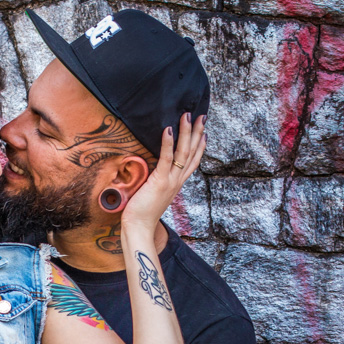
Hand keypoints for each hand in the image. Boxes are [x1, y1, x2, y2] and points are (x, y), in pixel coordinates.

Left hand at [120, 113, 206, 233]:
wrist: (140, 227)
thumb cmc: (142, 212)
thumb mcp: (153, 193)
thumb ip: (157, 181)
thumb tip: (152, 172)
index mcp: (177, 183)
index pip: (192, 161)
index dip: (200, 146)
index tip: (204, 132)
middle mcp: (178, 181)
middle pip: (192, 153)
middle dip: (197, 133)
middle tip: (202, 116)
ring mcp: (171, 181)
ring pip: (183, 152)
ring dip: (186, 132)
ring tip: (187, 116)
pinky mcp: (160, 181)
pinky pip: (167, 159)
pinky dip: (168, 144)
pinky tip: (168, 130)